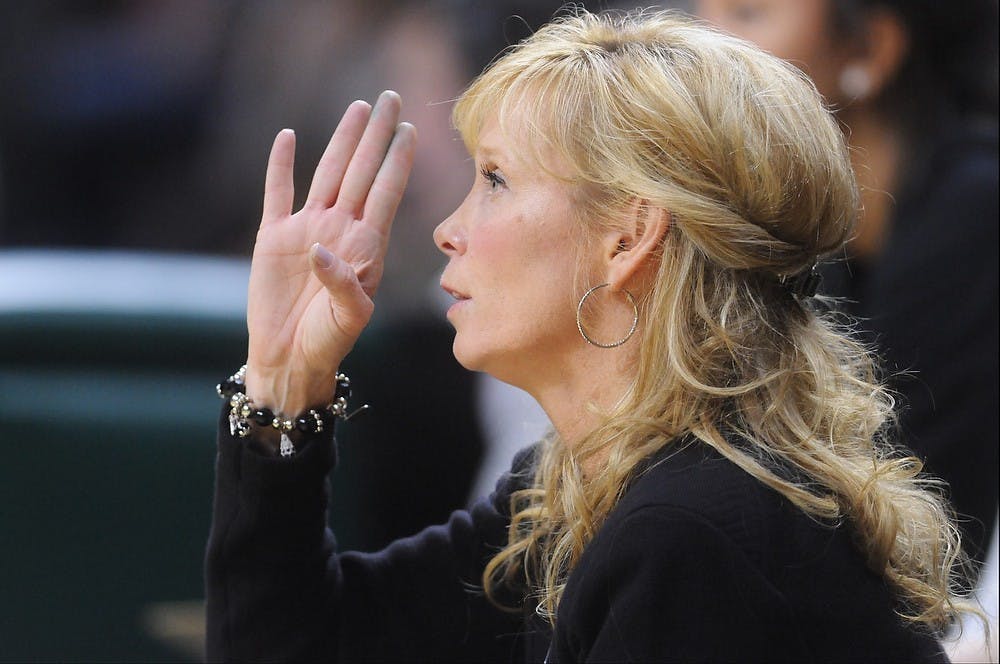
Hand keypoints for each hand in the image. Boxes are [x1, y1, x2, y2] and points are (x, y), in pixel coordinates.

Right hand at [245, 91, 416, 413]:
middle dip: (375, 135)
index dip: (397, 161)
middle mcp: (341, 229)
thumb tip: (321, 248)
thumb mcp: (350, 317)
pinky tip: (287, 137)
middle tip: (390, 96)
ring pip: (327, 173)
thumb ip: (343, 283)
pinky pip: (277, 193)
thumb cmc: (329, 341)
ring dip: (341, 140)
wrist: (289, 357)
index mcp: (366, 246)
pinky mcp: (274, 237)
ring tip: (357, 108)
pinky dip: (280, 165)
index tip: (410, 128)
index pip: (385, 193)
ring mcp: (308, 229)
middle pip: (361, 171)